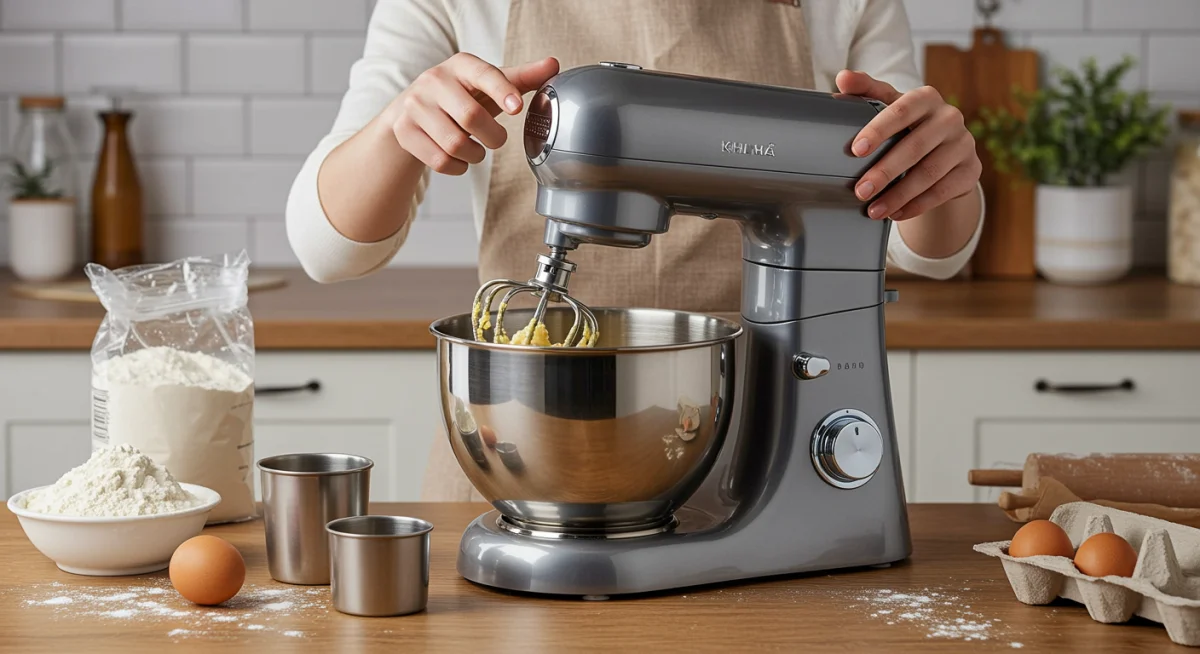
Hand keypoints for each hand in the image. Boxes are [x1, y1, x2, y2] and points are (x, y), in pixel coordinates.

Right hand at [386, 54, 559, 174]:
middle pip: (470, 117)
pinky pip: (439, 160)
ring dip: (475, 155)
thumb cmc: (461, 96)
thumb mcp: (488, 85)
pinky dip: (457, 167)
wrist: (412, 109)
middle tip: (496, 140)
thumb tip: (553, 65)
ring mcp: (415, 105)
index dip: (503, 91)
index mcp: (460, 65)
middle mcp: (434, 80)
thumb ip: (522, 79)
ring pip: (454, 144)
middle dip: (492, 137)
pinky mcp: (404, 130)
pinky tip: (458, 158)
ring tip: (476, 150)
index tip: (517, 107)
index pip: (485, 74)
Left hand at [836, 70, 980, 220]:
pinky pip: (944, 190)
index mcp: (926, 98)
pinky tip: (897, 214)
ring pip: (930, 172)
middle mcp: (949, 117)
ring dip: (899, 195)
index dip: (878, 130)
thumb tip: (843, 78)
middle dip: (885, 171)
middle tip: (861, 191)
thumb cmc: (908, 125)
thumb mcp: (889, 106)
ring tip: (874, 210)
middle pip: (915, 146)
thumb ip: (865, 91)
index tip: (856, 150)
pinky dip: (917, 205)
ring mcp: (964, 144)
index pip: (900, 110)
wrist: (945, 151)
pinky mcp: (971, 169)